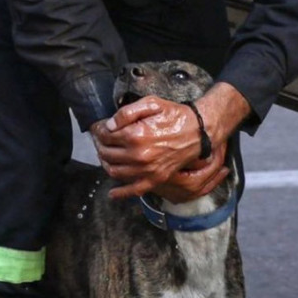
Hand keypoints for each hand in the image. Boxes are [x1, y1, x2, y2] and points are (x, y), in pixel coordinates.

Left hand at [90, 96, 226, 200]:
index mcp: (136, 135)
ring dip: (105, 163)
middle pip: (107, 153)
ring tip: (105, 154)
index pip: (106, 135)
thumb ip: (127, 112)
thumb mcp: (151, 103)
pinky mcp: (155, 179)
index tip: (99, 127)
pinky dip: (121, 193)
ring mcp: (146, 170)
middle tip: (100, 139)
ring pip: (114, 171)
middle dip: (100, 144)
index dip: (99, 130)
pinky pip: (134, 190)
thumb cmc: (174, 115)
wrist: (198, 131)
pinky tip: (112, 194)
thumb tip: (109, 126)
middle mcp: (138, 155)